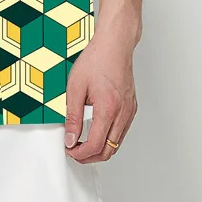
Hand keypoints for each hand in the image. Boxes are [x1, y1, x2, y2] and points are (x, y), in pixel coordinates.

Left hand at [63, 21, 138, 163]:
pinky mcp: (131, 107)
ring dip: (100, 148)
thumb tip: (70, 137)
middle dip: (89, 156)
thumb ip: (72, 115)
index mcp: (108, 109)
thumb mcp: (75, 86)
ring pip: (117, 144)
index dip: (80, 154)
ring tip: (82, 142)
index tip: (69, 150)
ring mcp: (129, 111)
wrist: (114, 45)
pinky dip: (108, 137)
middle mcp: (123, 113)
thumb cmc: (97, 59)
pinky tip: (96, 130)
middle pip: (108, 150)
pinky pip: (121, 132)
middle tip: (74, 150)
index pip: (95, 145)